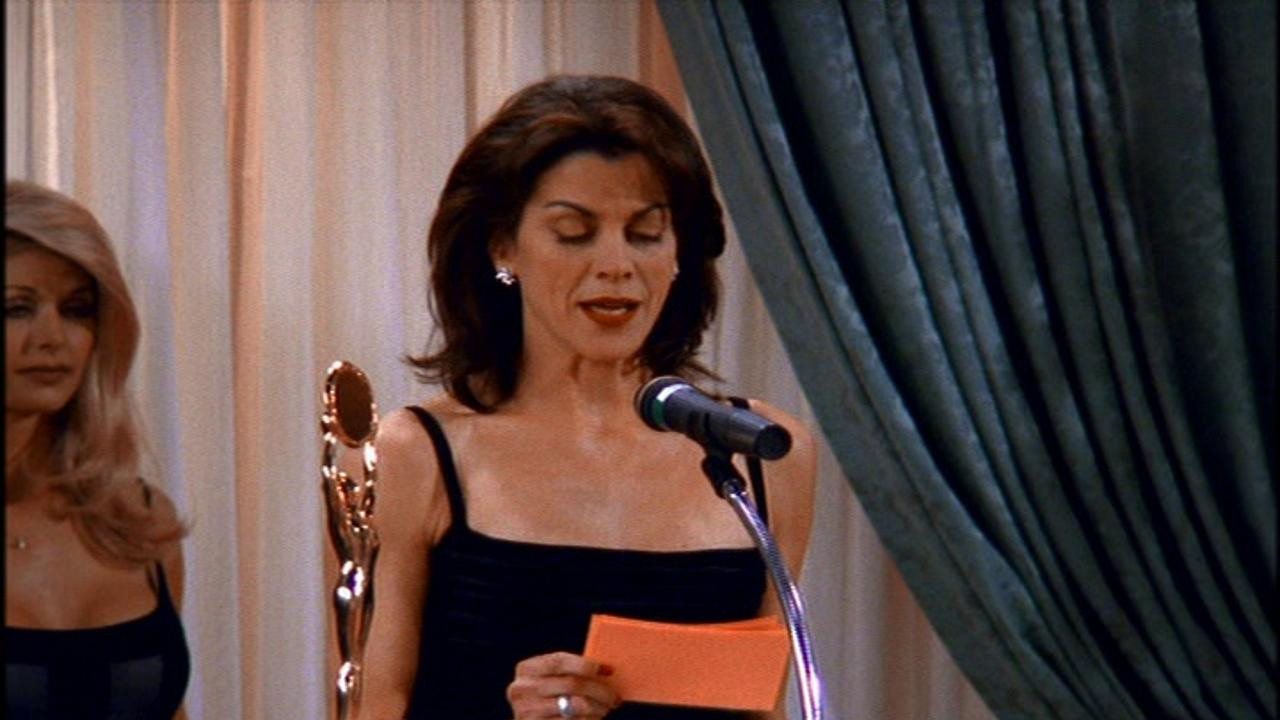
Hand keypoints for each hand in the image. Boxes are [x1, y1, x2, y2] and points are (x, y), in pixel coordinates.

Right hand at [506, 652, 620, 718]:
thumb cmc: (548, 698)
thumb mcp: (551, 681)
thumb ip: (570, 673)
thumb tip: (606, 670)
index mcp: (526, 669)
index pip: (558, 661)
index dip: (585, 664)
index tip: (607, 669)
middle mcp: (521, 689)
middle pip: (571, 684)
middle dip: (599, 690)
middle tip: (615, 696)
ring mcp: (526, 712)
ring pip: (574, 706)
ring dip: (597, 707)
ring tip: (607, 708)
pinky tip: (595, 718)